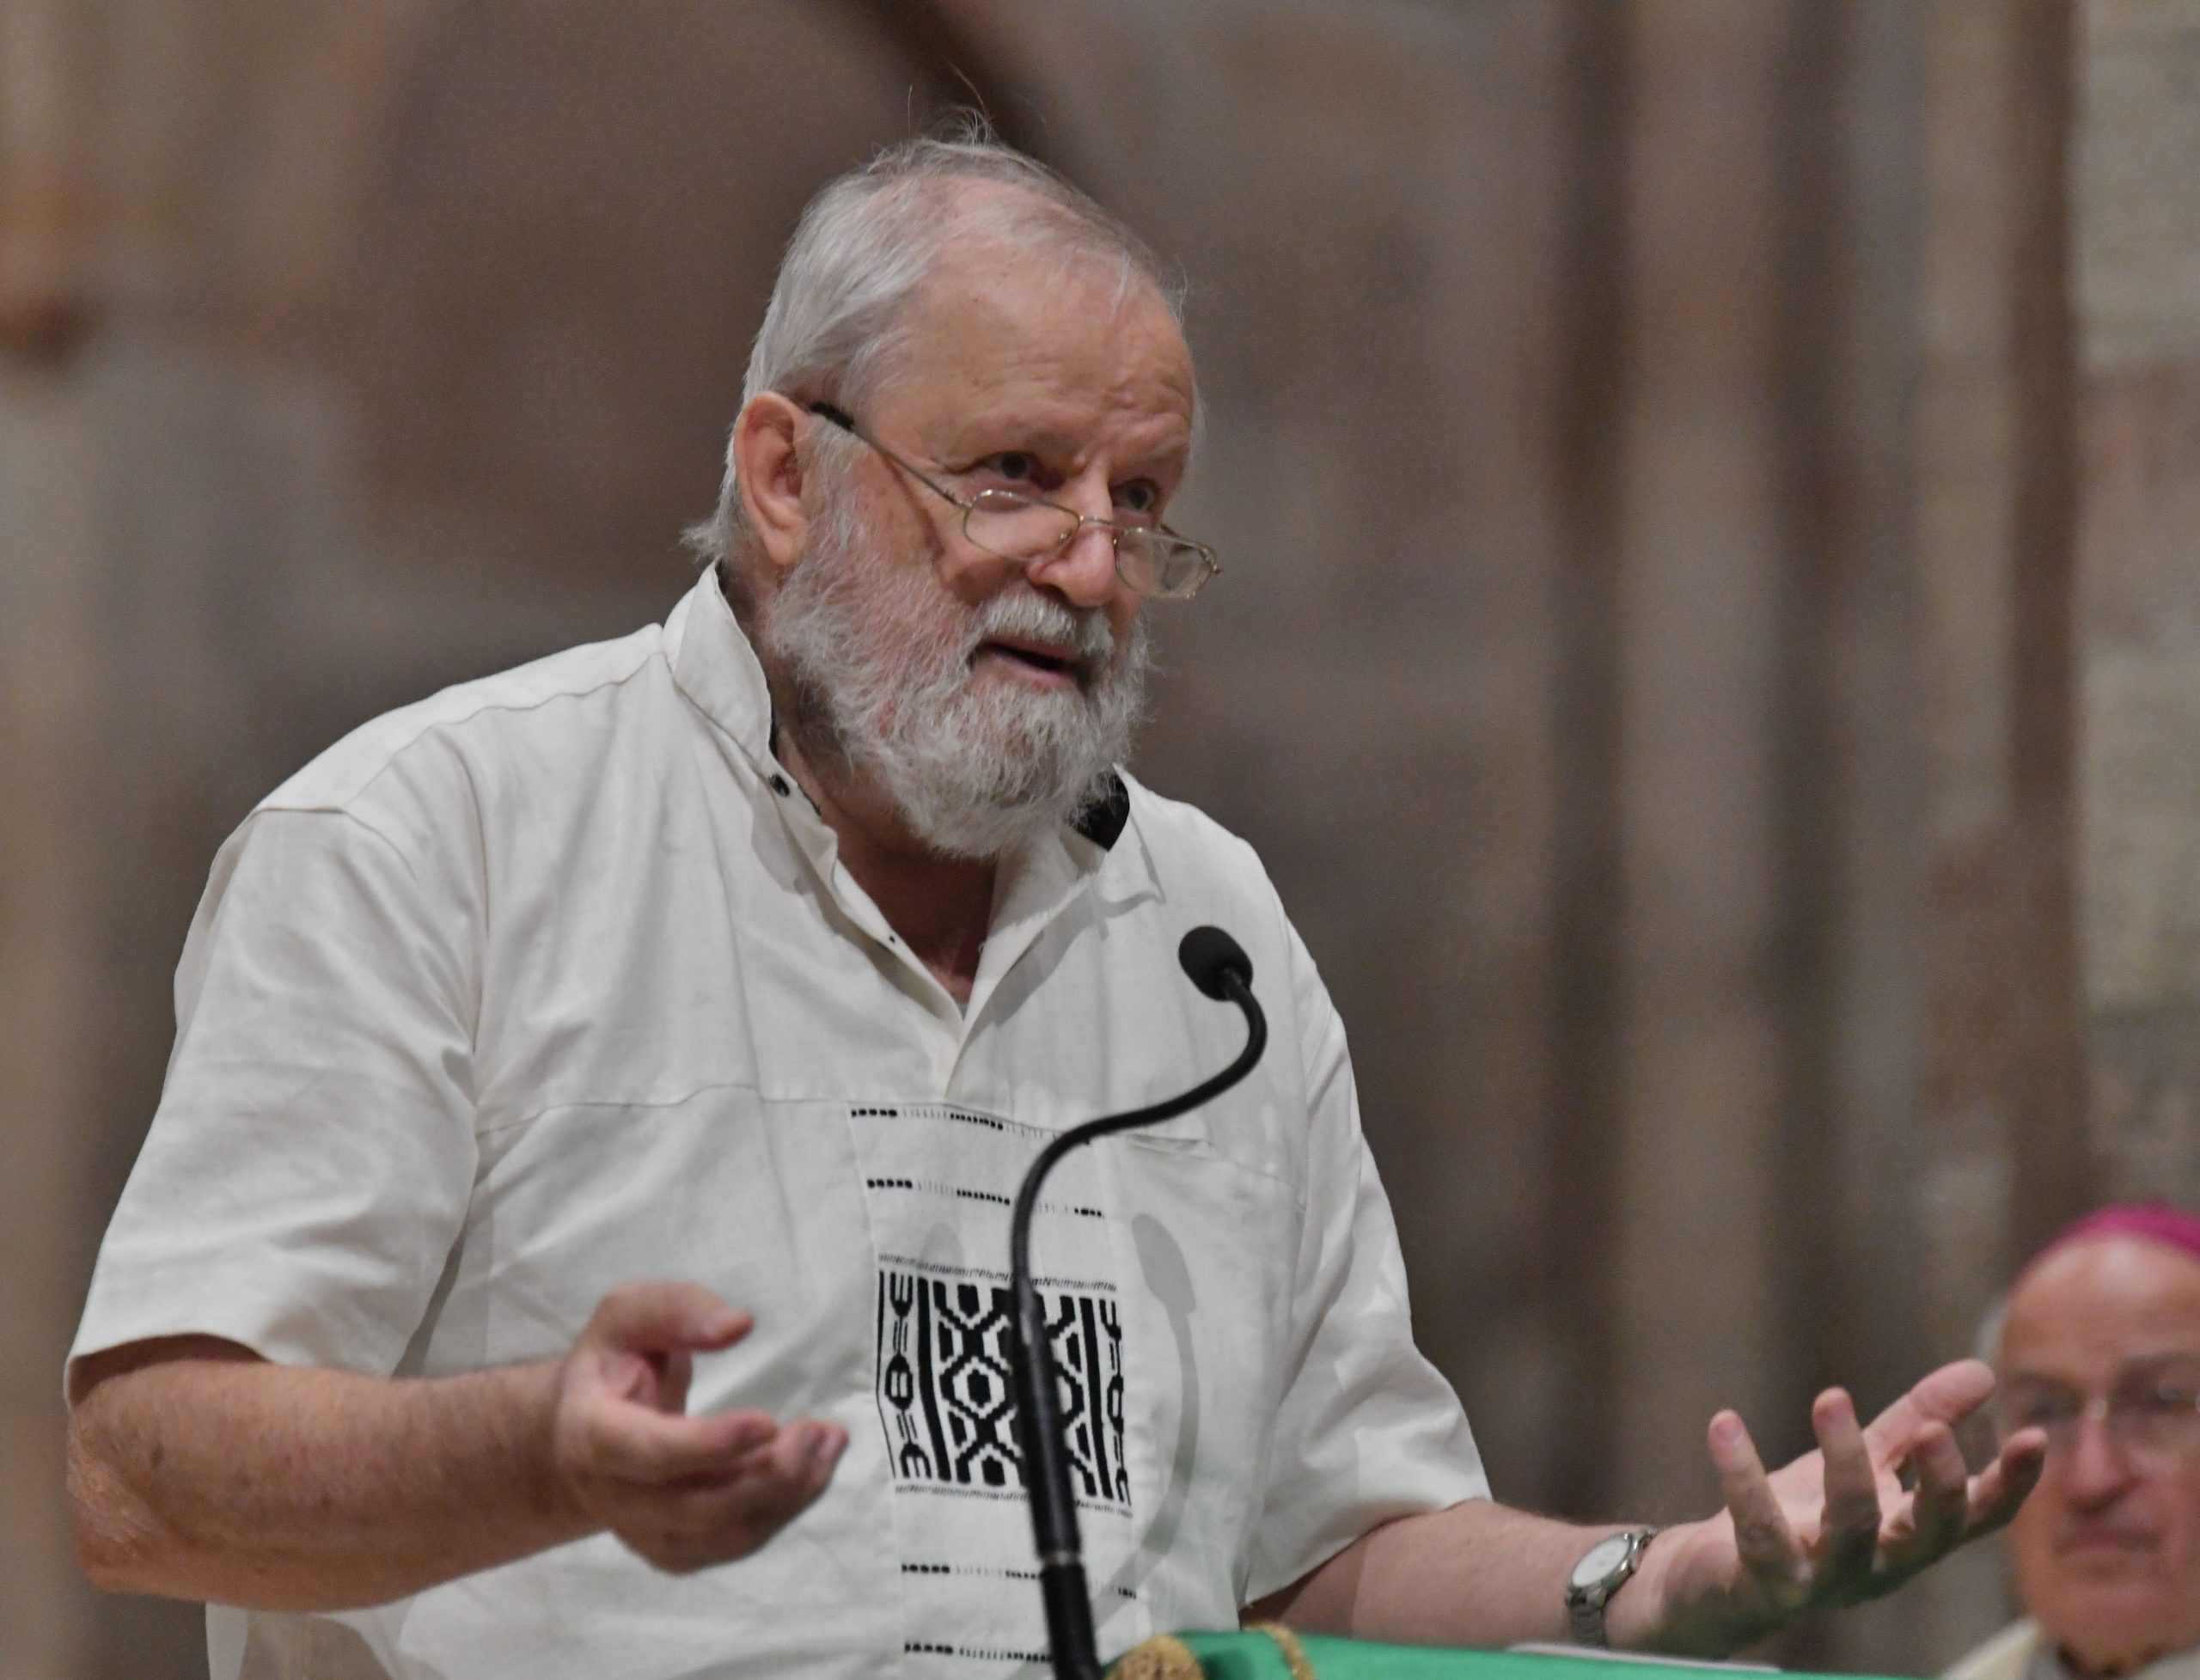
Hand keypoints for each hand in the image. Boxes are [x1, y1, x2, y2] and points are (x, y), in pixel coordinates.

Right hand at [548, 1281, 846, 1573]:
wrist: (577, 1429)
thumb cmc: (612, 1361)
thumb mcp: (628, 1314)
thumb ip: (675, 1309)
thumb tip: (738, 1326)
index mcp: (591, 1434)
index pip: (649, 1453)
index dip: (709, 1444)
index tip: (769, 1420)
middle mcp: (612, 1496)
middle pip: (694, 1509)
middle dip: (766, 1476)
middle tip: (819, 1431)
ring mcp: (641, 1531)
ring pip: (722, 1537)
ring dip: (787, 1497)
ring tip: (829, 1442)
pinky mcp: (673, 1548)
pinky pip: (732, 1545)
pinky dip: (781, 1511)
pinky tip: (812, 1469)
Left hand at [1620, 1359, 2046, 1654]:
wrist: (1716, 1579)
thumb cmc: (1804, 1517)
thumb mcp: (1866, 1462)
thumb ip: (1918, 1420)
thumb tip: (1983, 1370)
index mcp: (1909, 1536)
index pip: (1976, 1517)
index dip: (2009, 1484)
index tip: (2034, 1435)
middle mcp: (1878, 1566)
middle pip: (1928, 1532)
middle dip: (1937, 1484)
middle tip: (1932, 1430)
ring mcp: (1823, 1579)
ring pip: (1851, 1528)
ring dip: (1844, 1462)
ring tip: (1831, 1396)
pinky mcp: (1764, 1581)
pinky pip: (1759, 1530)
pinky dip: (1742, 1476)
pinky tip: (1725, 1425)